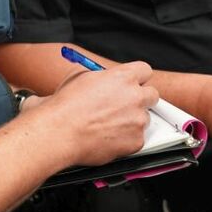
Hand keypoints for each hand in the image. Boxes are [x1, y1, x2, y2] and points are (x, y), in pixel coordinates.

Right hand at [41, 61, 157, 166]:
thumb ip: (99, 76)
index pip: (145, 70)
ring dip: (132, 121)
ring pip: (144, 118)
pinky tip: (107, 137)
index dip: (137, 78)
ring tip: (108, 125)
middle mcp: (134, 96)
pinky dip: (125, 140)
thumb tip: (103, 78)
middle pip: (152, 94)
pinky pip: (137, 139)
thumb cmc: (65, 106)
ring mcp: (137, 120)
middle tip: (125, 105)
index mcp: (122, 77)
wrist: (59, 132)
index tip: (131, 84)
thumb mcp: (79, 77)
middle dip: (141, 99)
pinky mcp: (136, 141)